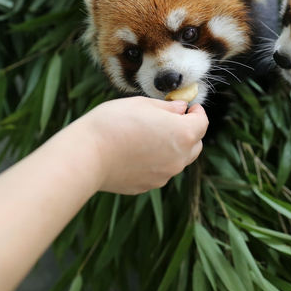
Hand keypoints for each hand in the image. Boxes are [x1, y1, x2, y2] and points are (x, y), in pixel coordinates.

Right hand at [69, 96, 208, 194]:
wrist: (88, 154)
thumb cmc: (114, 122)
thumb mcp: (144, 104)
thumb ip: (168, 108)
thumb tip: (181, 109)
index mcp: (183, 135)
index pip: (202, 123)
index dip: (197, 112)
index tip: (190, 106)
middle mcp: (179, 159)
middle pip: (195, 145)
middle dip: (189, 131)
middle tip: (174, 120)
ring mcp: (164, 175)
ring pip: (178, 160)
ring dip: (173, 148)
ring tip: (152, 135)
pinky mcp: (147, 186)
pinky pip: (159, 171)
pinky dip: (156, 161)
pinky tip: (137, 152)